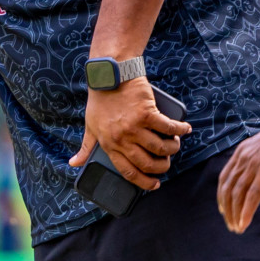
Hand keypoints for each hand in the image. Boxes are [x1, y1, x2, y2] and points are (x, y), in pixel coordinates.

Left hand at [68, 77, 190, 189]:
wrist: (109, 75)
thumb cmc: (100, 101)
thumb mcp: (89, 126)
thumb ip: (85, 147)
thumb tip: (74, 163)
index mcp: (108, 144)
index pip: (128, 172)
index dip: (144, 182)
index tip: (155, 184)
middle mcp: (122, 139)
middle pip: (148, 163)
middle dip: (162, 167)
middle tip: (167, 163)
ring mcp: (134, 127)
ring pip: (161, 148)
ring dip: (172, 148)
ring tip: (174, 144)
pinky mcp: (147, 113)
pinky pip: (169, 127)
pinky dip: (180, 129)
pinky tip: (184, 129)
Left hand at [217, 113, 259, 233]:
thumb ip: (256, 158)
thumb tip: (257, 171)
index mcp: (241, 152)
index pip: (224, 178)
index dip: (222, 195)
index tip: (223, 209)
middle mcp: (242, 159)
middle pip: (228, 189)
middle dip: (227, 209)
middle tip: (230, 224)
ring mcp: (253, 165)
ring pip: (238, 195)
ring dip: (235, 214)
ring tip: (237, 227)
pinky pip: (252, 195)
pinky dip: (247, 211)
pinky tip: (245, 223)